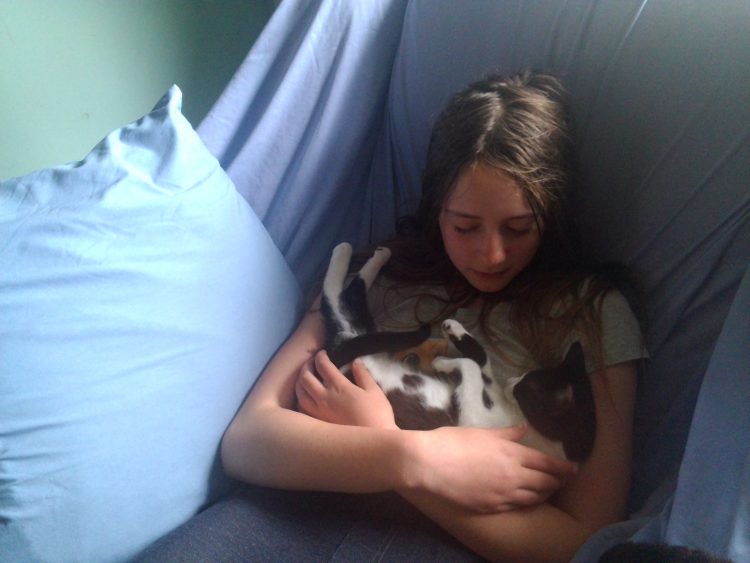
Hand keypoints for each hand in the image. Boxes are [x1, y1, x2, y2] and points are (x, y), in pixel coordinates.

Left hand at [295, 350, 396, 428]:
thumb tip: (356, 362)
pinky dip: (300, 399)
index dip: (320, 356)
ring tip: (304, 377)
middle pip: (305, 377)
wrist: (372, 444)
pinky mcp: (316, 424)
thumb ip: (363, 375)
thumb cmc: (377, 416)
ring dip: (300, 381)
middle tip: (310, 362)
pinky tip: (305, 398)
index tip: (322, 353)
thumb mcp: (374, 391)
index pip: (323, 365)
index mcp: (338, 387)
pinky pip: (301, 408)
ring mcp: (317, 412)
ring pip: (300, 393)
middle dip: (306, 366)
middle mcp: (323, 398)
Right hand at [407, 424, 577, 513]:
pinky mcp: (491, 507)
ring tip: (549, 489)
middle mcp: (513, 476)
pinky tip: (526, 499)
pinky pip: (517, 507)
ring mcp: (503, 495)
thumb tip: (524, 428)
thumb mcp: (481, 432)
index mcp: (512, 454)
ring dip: (545, 493)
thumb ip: (506, 433)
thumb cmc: (452, 442)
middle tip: (563, 479)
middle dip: (558, 481)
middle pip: (545, 482)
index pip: (547, 463)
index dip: (563, 467)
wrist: (427, 465)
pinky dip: (528, 502)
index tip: (573, 469)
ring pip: (534, 498)